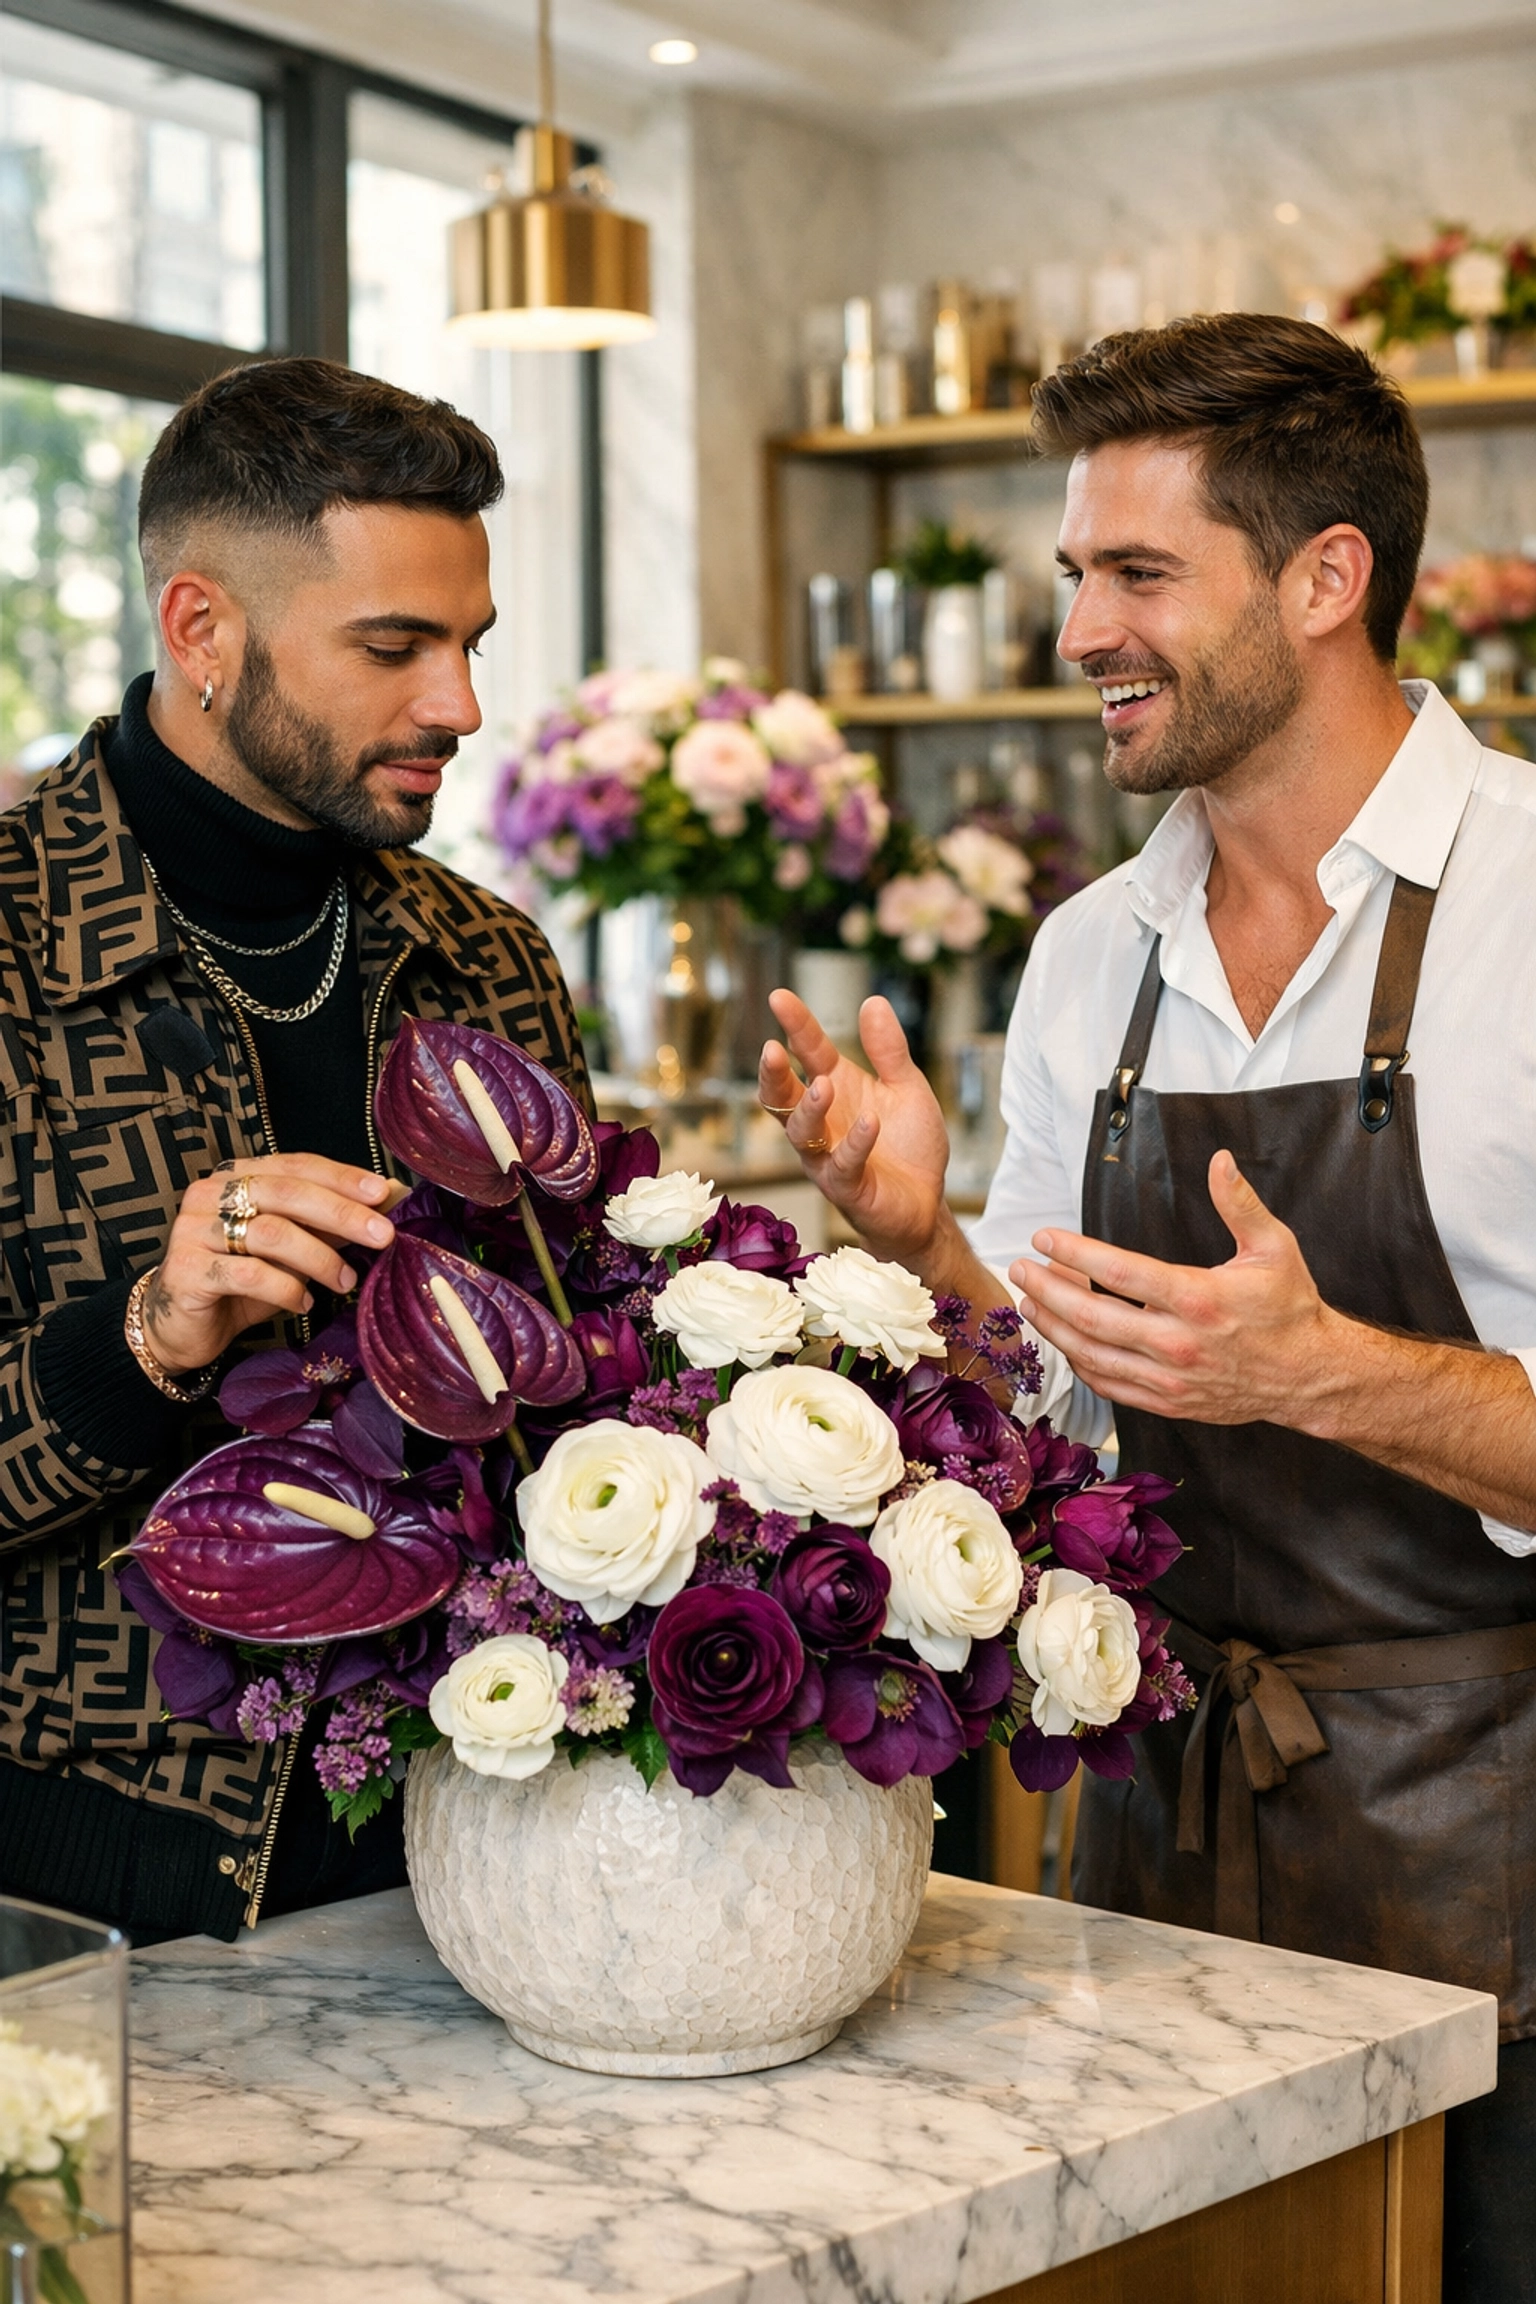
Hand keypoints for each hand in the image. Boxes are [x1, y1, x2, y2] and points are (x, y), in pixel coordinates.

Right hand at [139, 1155, 400, 1373]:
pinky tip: (305, 1304)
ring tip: (346, 1281)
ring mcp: (194, 1230)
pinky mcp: (188, 1270)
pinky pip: (250, 1274)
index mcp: (238, 1176)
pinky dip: (287, 1289)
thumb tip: (392, 1196)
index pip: (296, 1166)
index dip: (341, 1177)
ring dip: (320, 1259)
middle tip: (383, 1235)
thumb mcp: (294, 1248)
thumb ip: (332, 1222)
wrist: (184, 1327)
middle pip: (287, 1193)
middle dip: (341, 1213)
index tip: (384, 1193)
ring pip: (271, 1233)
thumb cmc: (244, 1280)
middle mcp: (211, 1194)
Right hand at [758, 991, 949, 1263]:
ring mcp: (828, 1157)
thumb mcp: (906, 1087)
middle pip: (783, 1096)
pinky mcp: (847, 1187)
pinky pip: (843, 1165)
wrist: (925, 1204)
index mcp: (836, 1088)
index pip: (808, 1051)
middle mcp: (822, 1122)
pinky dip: (856, 1143)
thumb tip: (873, 1001)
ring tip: (824, 1084)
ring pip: (802, 1134)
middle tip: (771, 1049)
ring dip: (810, 1109)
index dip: (795, 1025)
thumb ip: (889, 1050)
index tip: (779, 996)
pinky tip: (870, 1121)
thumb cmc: (909, 1146)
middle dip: (774, 1074)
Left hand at [1012, 1150, 1335, 1425]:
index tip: (1045, 1238)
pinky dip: (1079, 1362)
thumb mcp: (1274, 1247)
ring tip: (1029, 1302)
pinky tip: (1065, 1340)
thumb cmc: (1290, 1309)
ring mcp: (1170, 1378)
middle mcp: (1177, 1342)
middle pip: (1091, 1316)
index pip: (1118, 1273)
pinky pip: (1109, 1385)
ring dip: (1053, 1327)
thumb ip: (1240, 1203)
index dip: (1073, 1253)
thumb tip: (1220, 1160)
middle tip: (1020, 1268)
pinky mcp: (1168, 1402)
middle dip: (1047, 1289)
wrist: (1310, 1376)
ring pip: (1092, 1354)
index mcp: (1197, 1299)